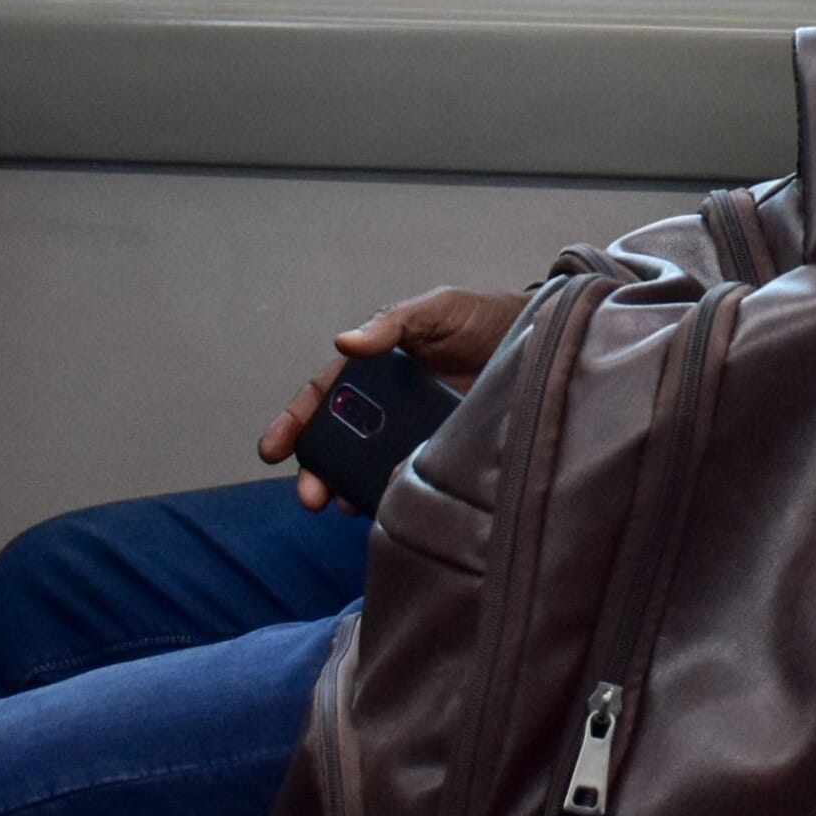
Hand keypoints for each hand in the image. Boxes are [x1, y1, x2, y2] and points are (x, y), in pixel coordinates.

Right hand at [263, 286, 527, 511]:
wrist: (543, 340)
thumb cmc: (481, 318)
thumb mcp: (436, 310)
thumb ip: (391, 323)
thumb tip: (345, 342)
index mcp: (373, 371)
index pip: (321, 399)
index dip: (292, 423)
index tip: (272, 449)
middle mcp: (386, 409)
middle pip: (336, 444)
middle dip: (314, 471)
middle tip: (310, 496)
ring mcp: (413, 436)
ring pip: (367, 469)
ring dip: (347, 489)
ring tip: (344, 505)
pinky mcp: (443, 457)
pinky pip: (410, 479)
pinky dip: (393, 494)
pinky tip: (391, 504)